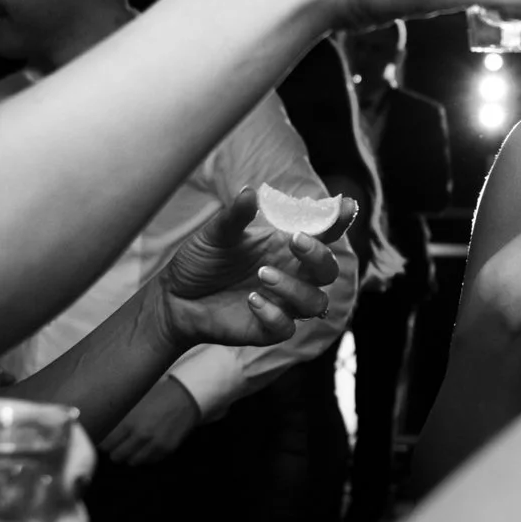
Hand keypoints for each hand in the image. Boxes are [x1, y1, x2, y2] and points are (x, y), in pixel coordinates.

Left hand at [104, 376, 201, 467]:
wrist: (185, 396)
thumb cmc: (157, 395)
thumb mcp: (134, 402)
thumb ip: (119, 418)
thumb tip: (102, 429)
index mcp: (129, 422)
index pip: (106, 444)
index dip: (103, 443)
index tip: (104, 441)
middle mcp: (141, 435)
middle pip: (117, 456)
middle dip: (115, 450)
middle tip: (117, 444)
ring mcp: (155, 444)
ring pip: (132, 462)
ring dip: (130, 455)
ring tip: (132, 445)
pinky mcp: (167, 449)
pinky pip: (149, 461)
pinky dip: (145, 456)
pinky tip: (147, 445)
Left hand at [156, 186, 351, 351]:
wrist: (174, 297)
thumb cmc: (201, 261)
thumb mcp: (215, 234)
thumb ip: (235, 216)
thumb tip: (250, 191)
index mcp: (285, 248)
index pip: (323, 235)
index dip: (338, 221)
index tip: (346, 204)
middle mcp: (291, 275)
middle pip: (329, 270)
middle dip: (319, 256)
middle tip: (295, 241)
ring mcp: (283, 304)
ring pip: (315, 303)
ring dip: (294, 288)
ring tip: (262, 275)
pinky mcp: (268, 330)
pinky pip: (287, 328)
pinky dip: (274, 314)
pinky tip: (251, 300)